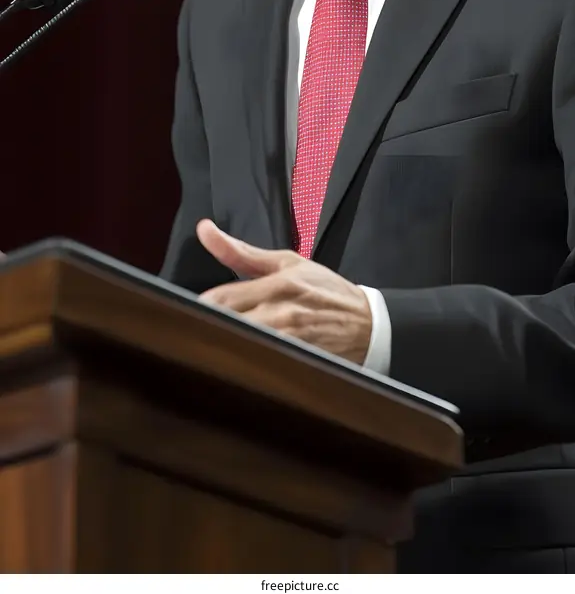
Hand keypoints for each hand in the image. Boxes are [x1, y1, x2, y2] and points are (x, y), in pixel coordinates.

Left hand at [196, 219, 372, 364]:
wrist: (368, 323)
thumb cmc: (325, 290)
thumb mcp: (287, 263)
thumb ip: (241, 252)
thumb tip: (205, 230)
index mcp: (277, 283)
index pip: (222, 298)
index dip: (199, 307)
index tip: (184, 311)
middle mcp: (282, 312)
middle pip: (228, 324)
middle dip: (206, 328)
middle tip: (189, 333)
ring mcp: (291, 340)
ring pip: (243, 346)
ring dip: (223, 347)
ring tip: (208, 349)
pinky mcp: (299, 362)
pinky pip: (263, 365)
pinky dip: (247, 363)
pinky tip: (236, 366)